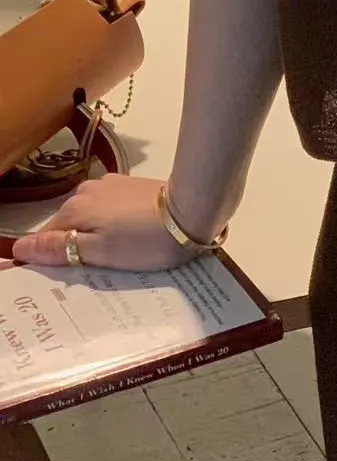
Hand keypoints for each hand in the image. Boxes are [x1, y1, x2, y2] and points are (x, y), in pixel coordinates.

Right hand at [2, 175, 191, 272]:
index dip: (53, 257)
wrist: (194, 208)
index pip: (48, 238)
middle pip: (70, 225)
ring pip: (93, 216)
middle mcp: (87, 191)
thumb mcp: (100, 252)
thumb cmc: (145, 240)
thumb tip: (19, 248)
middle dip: (77, 245)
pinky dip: (116, 223)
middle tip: (99, 271)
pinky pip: (113, 209)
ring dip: (98, 234)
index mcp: (74, 209)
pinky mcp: (133, 184)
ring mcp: (112, 184)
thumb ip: (60, 249)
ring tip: (119, 256)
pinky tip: (133, 237)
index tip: (69, 276)